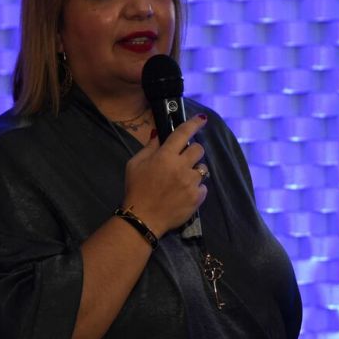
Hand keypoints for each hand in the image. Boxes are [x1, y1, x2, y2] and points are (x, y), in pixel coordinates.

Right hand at [122, 114, 208, 236]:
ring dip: (195, 171)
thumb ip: (150, 147)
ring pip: (203, 168)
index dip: (194, 123)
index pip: (183, 133)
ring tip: (183, 180)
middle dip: (192, 152)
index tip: (203, 119)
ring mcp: (191, 183)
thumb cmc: (136, 189)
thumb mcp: (135, 164)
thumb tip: (159, 134)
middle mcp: (181, 167)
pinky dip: (196, 188)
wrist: (142, 219)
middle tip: (183, 160)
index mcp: (165, 156)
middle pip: (198, 149)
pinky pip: (203, 187)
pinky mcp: (197, 197)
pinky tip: (184, 193)